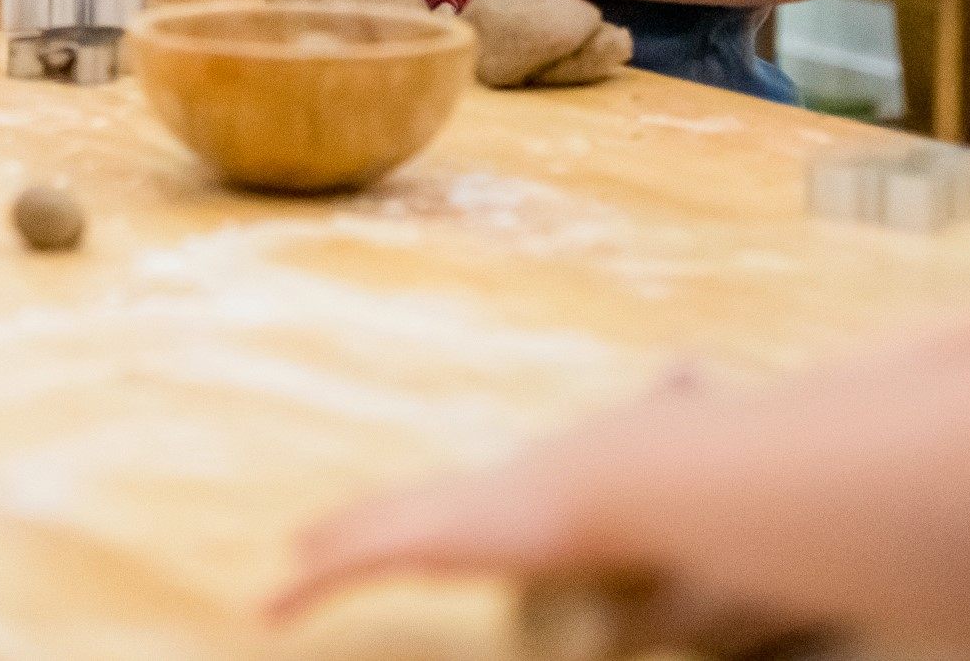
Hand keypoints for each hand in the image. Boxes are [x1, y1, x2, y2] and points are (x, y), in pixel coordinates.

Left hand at [273, 381, 813, 643]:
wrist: (630, 473)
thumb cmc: (648, 463)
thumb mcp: (659, 437)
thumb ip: (673, 406)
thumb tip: (693, 365)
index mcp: (517, 487)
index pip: (453, 498)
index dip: (417, 505)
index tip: (392, 512)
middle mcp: (473, 493)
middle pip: (398, 509)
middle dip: (354, 524)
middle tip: (307, 537)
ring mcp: (447, 513)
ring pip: (367, 533)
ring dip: (325, 553)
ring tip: (280, 580)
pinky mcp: (427, 540)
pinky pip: (355, 565)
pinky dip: (312, 584)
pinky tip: (275, 604)